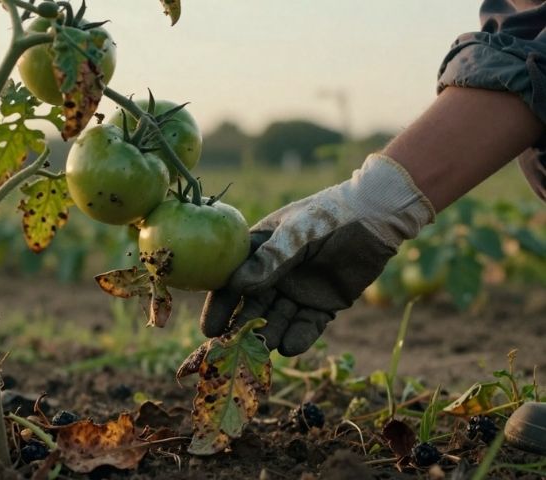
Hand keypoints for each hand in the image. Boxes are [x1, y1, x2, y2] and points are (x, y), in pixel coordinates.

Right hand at [199, 154, 434, 355]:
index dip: (220, 306)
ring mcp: (297, 293)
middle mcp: (273, 277)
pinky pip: (306, 327)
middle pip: (252, 307)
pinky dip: (299, 337)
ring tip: (268, 346)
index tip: (211, 329)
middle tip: (236, 347)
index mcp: (257, 253)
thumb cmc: (329, 216)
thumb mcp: (297, 232)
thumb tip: (238, 285)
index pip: (231, 282)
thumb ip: (271, 258)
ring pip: (278, 320)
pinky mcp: (322, 306)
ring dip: (271, 334)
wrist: (375, 217)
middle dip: (244, 327)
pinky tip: (291, 347)